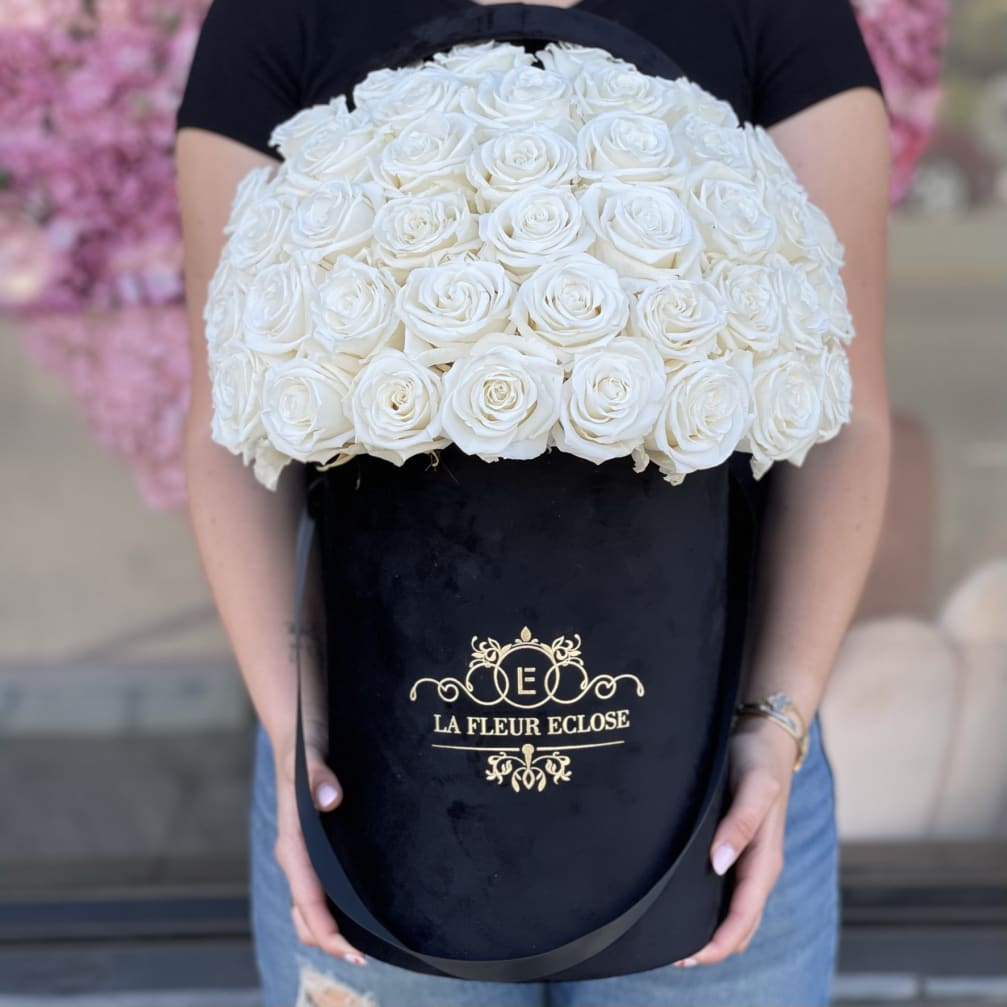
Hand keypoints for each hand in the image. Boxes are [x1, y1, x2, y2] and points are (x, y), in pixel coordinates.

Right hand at [271, 708, 367, 965]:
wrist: (296, 722)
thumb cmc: (303, 739)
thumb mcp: (310, 752)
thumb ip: (317, 775)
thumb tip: (330, 799)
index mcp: (292, 840)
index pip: (307, 900)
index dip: (328, 932)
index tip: (355, 955)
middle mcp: (295, 851)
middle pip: (305, 914)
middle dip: (330, 940)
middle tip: (367, 955)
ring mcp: (303, 848)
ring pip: (310, 904)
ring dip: (330, 926)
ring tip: (366, 940)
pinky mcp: (314, 841)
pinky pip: (320, 884)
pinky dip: (334, 905)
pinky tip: (361, 904)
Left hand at [673, 715, 798, 966]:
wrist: (763, 735)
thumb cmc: (758, 759)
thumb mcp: (754, 787)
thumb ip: (740, 825)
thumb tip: (720, 864)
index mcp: (766, 858)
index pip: (745, 916)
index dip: (719, 941)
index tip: (689, 955)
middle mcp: (759, 865)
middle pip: (742, 923)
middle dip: (714, 946)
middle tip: (672, 956)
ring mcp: (749, 858)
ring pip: (736, 910)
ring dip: (713, 931)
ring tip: (676, 940)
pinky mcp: (738, 846)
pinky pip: (730, 890)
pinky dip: (712, 908)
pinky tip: (686, 905)